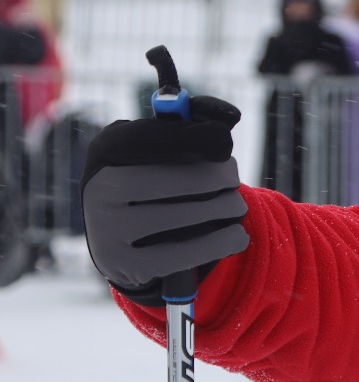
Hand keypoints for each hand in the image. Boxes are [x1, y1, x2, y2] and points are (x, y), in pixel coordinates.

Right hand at [83, 95, 249, 303]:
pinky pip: (191, 252)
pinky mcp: (128, 265)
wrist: (118, 243)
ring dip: (229, 207)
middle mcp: (100, 188)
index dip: (201, 139)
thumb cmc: (151, 183)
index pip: (159, 138)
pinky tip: (236, 234)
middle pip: (188, 179)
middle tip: (232, 179)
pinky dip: (224, 241)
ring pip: (195, 214)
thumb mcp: (159, 149)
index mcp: (106, 151)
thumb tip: (229, 116)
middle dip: (222, 177)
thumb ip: (191, 124)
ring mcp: (109, 230)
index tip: (225, 144)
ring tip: (233, 206)